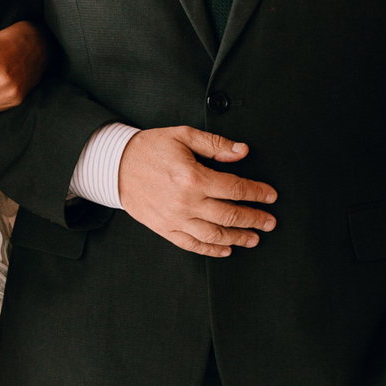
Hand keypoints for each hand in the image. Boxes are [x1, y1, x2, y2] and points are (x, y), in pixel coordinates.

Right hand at [117, 126, 276, 256]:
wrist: (114, 166)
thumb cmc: (149, 148)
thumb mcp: (183, 135)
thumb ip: (215, 144)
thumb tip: (242, 151)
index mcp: (193, 177)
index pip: (235, 188)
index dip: (257, 193)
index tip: (271, 196)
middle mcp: (186, 202)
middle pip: (230, 215)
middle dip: (254, 219)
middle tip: (270, 222)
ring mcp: (175, 219)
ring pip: (214, 235)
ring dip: (238, 238)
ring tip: (254, 238)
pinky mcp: (164, 228)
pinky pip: (192, 244)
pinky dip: (211, 250)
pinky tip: (226, 249)